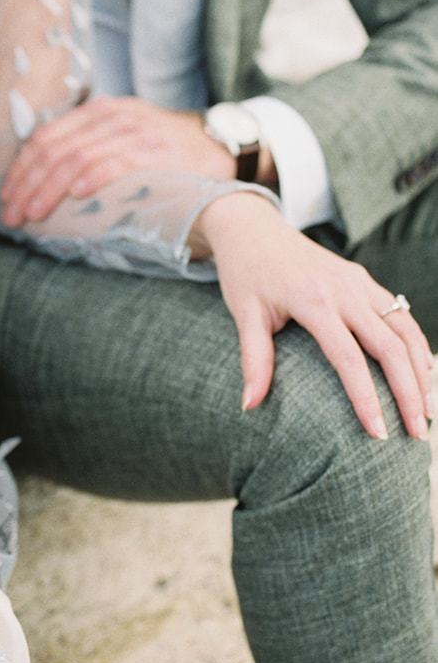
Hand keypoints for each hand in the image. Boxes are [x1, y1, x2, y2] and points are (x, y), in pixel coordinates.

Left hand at [0, 96, 233, 226]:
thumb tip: (47, 184)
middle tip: (10, 215)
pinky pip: (113, 164)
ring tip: (31, 214)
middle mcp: (113, 116)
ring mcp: (134, 132)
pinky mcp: (155, 152)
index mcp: (100, 112)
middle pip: (53, 148)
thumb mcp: (126, 138)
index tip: (6, 196)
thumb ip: (91, 150)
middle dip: (26, 184)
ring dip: (48, 190)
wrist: (225, 150)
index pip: (47, 136)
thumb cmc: (170, 153)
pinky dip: (89, 180)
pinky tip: (73, 198)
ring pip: (75, 158)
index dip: (21, 168)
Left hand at [193, 193, 433, 440]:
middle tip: (418, 434)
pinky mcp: (364, 279)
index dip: (367, 398)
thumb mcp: (244, 315)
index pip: (349, 359)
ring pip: (405, 329)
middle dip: (409, 393)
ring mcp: (359, 282)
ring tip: (428, 410)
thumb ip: (253, 360)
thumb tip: (249, 405)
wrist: (252, 228)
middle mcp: (345, 290)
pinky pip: (400, 314)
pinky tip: (424, 372)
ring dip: (422, 371)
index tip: (379, 433)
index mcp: (314, 301)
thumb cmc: (245, 274)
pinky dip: (416, 344)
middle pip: (390, 347)